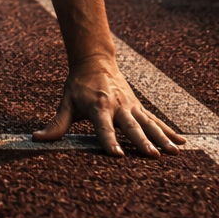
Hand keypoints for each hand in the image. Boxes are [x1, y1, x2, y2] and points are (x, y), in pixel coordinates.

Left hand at [33, 54, 184, 156]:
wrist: (95, 60)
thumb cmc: (78, 85)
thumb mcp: (65, 102)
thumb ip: (56, 124)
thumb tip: (36, 139)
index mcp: (98, 106)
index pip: (104, 127)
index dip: (110, 141)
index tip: (117, 155)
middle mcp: (118, 106)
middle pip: (131, 126)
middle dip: (142, 142)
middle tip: (153, 156)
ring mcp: (131, 106)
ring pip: (149, 124)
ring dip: (162, 138)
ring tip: (173, 153)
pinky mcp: (139, 107)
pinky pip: (156, 121)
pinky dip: (169, 131)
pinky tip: (182, 144)